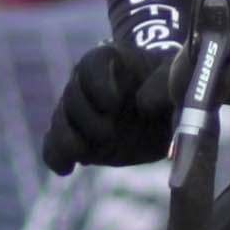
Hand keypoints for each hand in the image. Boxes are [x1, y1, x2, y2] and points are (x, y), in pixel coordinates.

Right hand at [41, 37, 177, 173]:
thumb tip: (143, 104)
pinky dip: (56, 157)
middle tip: (109, 134)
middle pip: (72, 97)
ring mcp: (77, 112)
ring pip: (59, 122)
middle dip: (87, 118)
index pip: (90, 65)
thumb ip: (164, 84)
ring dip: (69, 139)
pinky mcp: (76, 139)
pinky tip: (66, 169)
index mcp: (110, 60)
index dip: (96, 84)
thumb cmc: (170, 87)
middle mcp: (85, 83)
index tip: (112, 104)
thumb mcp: (175, 79)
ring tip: (82, 154)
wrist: (163, 111)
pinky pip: (54, 146)